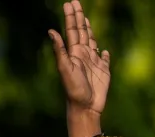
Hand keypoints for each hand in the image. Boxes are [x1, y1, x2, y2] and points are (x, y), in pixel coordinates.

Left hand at [49, 1, 109, 136]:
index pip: (72, 31)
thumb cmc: (74, 90)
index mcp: (74, 54)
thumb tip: (51, 31)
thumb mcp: (65, 69)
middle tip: (75, 2)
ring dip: (89, 31)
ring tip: (86, 20)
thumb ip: (60, 50)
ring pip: (92, 42)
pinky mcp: (104, 72)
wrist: (85, 109)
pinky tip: (102, 50)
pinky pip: (104, 59)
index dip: (71, 17)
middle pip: (81, 32)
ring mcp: (94, 63)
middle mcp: (83, 56)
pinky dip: (104, 54)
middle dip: (79, 17)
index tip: (69, 3)